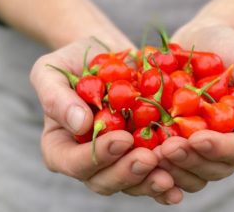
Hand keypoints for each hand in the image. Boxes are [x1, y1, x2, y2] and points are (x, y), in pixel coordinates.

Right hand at [30, 37, 179, 203]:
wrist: (104, 51)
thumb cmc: (72, 61)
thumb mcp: (52, 71)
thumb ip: (56, 97)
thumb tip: (80, 125)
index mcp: (61, 145)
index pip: (73, 162)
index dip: (97, 156)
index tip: (121, 139)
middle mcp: (89, 156)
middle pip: (104, 180)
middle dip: (127, 172)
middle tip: (149, 159)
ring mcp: (117, 154)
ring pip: (131, 180)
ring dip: (150, 180)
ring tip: (171, 173)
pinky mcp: (141, 146)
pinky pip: (153, 168)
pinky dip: (168, 176)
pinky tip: (181, 178)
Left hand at [155, 22, 233, 191]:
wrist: (201, 38)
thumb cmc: (231, 47)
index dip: (221, 149)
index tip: (198, 139)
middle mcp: (229, 142)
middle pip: (214, 166)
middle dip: (191, 159)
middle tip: (167, 149)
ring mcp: (202, 141)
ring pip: (191, 169)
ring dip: (172, 165)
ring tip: (152, 152)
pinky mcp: (179, 136)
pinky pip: (170, 157)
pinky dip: (157, 157)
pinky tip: (141, 149)